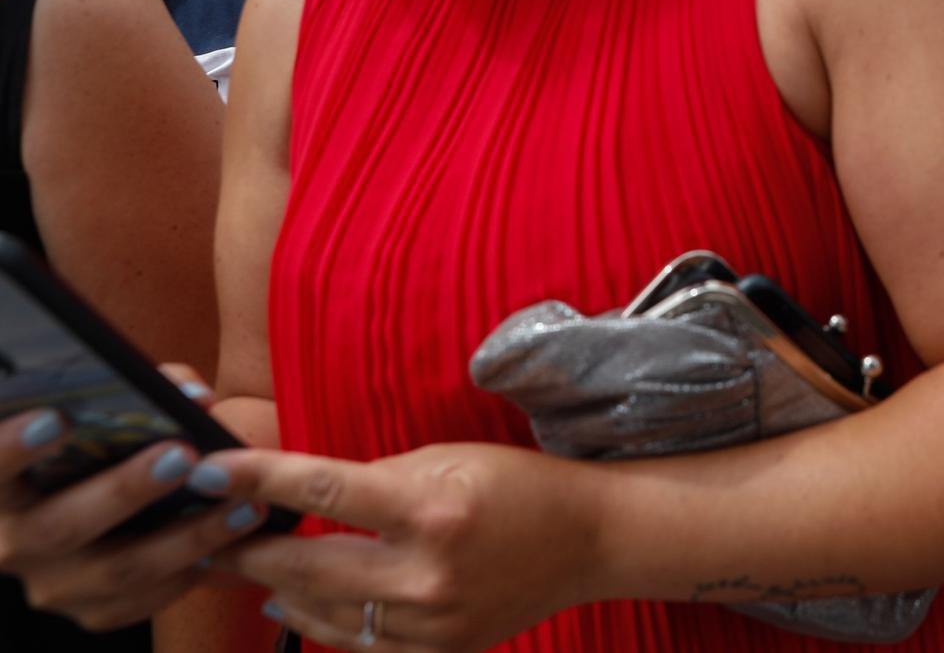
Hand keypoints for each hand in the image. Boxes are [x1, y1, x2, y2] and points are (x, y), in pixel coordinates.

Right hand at [0, 409, 267, 632]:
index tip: (56, 418)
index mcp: (2, 489)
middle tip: (183, 455)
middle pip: (62, 526)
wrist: (93, 514)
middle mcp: (15, 543)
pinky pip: (144, 600)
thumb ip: (144, 392)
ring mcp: (53, 584)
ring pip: (118, 570)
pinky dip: (192, 569)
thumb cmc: (100, 448)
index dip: (13, 447)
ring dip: (188, 536)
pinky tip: (235, 543)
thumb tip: (194, 396)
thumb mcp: (106, 414)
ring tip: (243, 504)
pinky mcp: (93, 611)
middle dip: (125, 490)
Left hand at [204, 442, 594, 651]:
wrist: (589, 540)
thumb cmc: (518, 485)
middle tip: (202, 533)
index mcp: (431, 512)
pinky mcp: (438, 652)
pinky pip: (357, 642)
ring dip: (275, 590)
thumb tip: (304, 496)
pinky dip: (318, 622)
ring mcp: (432, 624)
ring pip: (323, 615)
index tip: (210, 471)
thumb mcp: (446, 461)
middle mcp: (427, 576)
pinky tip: (293, 604)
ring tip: (237, 568)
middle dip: (247, 551)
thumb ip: (374, 482)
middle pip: (308, 569)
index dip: (259, 481)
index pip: (324, 493)